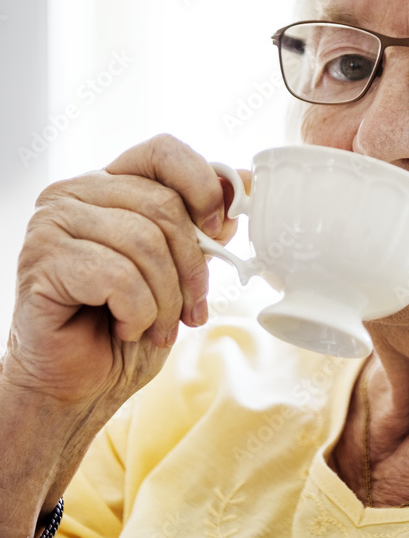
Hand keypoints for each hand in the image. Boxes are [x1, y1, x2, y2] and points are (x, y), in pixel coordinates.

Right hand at [1, 134, 240, 454]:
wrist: (78, 386)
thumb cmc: (125, 328)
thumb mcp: (179, 271)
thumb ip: (202, 226)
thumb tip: (240, 186)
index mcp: (110, 185)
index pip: (162, 151)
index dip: (202, 184)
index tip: (221, 227)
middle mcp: (75, 192)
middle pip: (163, 206)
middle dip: (191, 268)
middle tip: (191, 310)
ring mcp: (52, 223)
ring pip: (144, 244)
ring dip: (165, 300)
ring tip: (156, 328)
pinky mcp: (40, 260)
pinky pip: (118, 277)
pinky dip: (137, 313)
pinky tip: (124, 328)